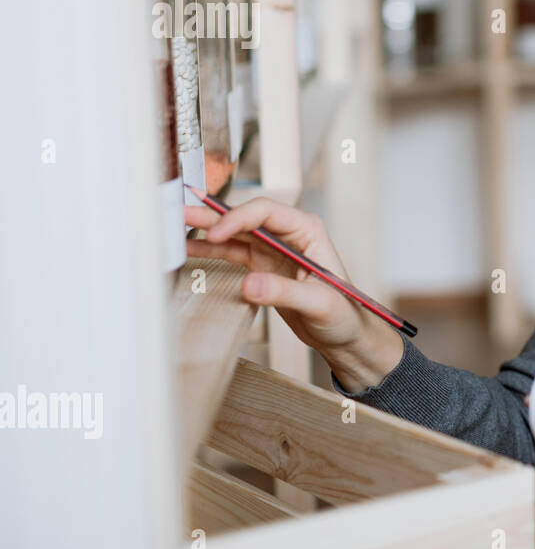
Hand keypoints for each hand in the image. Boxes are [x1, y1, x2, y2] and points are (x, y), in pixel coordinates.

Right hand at [184, 199, 402, 389]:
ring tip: (174, 228)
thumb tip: (250, 284)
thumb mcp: (319, 304)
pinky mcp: (263, 267)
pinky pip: (232, 253)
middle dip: (213, 216)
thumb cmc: (344, 315)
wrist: (345, 335)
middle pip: (245, 218)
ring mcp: (274, 250)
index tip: (215, 233)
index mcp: (307, 231)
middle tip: (181, 213)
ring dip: (206, 231)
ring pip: (234, 233)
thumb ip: (284, 293)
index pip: (266, 213)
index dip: (237, 218)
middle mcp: (289, 235)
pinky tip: (189, 250)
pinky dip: (211, 251)